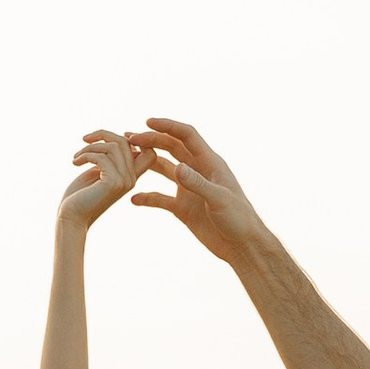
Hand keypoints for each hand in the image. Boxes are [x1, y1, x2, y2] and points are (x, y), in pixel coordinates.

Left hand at [61, 130, 145, 228]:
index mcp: (130, 177)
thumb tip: (118, 138)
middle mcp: (131, 179)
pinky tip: (75, 163)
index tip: (110, 138)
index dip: (135, 138)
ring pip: (113, 146)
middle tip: (85, 139)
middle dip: (103, 134)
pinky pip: (101, 157)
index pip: (149, 153)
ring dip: (91, 147)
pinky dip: (85, 155)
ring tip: (77, 156)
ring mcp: (124, 181)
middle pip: (126, 142)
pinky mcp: (113, 183)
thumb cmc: (80, 195)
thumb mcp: (97, 171)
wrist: (71, 218)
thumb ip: (109, 158)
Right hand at [126, 118, 265, 263]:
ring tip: (127, 159)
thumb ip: (197, 183)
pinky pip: (161, 199)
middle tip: (130, 138)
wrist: (242, 246)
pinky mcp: (183, 208)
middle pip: (172, 148)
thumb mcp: (219, 199)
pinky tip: (133, 199)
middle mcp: (198, 172)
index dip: (168, 126)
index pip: (187, 136)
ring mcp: (189, 189)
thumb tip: (177, 167)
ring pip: (164, 169)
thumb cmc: (239, 219)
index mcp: (210, 163)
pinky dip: (147, 197)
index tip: (147, 122)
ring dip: (148, 163)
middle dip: (152, 141)